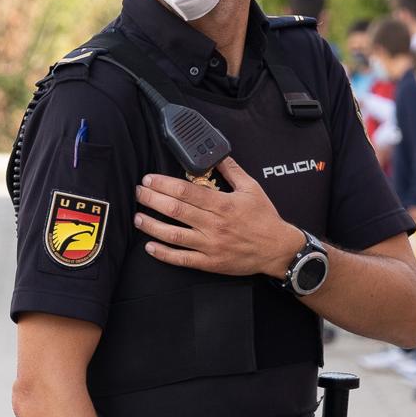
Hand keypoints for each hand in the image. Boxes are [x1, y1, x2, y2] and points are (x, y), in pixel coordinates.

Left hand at [132, 157, 304, 276]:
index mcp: (222, 204)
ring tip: (137, 218)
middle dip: (152, 200)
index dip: (163, 184)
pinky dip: (163, 253)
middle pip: (175, 210)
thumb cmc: (264, 219)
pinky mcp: (209, 262)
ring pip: (173, 235)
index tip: (149, 180)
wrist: (278, 249)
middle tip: (138, 193)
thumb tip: (216, 153)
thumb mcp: (251, 188)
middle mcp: (213, 224)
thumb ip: (231, 170)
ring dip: (151, 226)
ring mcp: (210, 245)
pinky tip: (150, 246)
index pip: (185, 191)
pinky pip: (182, 259)